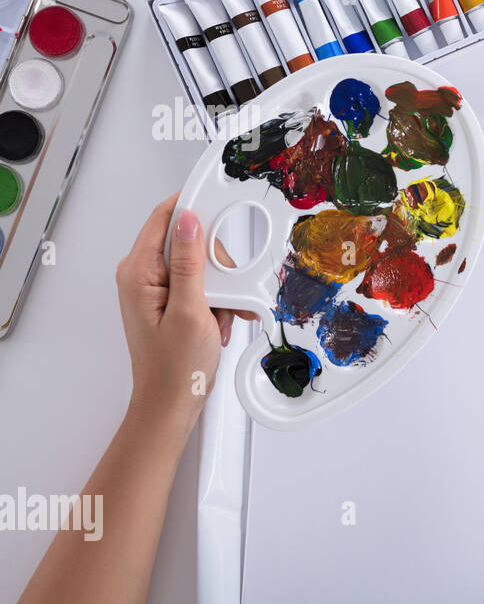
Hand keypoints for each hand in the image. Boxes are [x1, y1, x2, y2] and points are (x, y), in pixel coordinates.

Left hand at [115, 193, 256, 422]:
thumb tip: (188, 221)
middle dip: (217, 265)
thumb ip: (190, 263)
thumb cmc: (174, 368)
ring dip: (221, 288)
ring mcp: (156, 288)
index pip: (164, 218)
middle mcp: (143, 276)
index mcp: (138, 272)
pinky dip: (218, 300)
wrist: (171, 404)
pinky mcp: (171, 300)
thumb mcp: (191, 311)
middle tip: (225, 290)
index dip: (192, 206)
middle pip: (189, 241)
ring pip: (201, 264)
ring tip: (222, 315)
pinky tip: (219, 321)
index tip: (219, 199)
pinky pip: (201, 285)